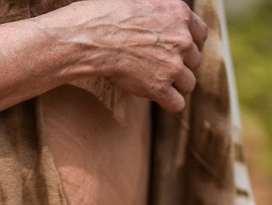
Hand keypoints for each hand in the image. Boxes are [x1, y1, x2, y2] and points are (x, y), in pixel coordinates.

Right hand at [44, 0, 208, 112]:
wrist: (94, 37)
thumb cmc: (109, 16)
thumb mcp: (144, 1)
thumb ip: (162, 13)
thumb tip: (159, 23)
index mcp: (181, 14)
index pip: (201, 36)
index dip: (190, 46)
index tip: (178, 53)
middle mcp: (182, 39)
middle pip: (194, 61)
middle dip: (180, 66)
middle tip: (159, 68)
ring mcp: (173, 65)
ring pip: (189, 83)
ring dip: (176, 86)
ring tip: (157, 83)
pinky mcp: (159, 87)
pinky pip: (177, 104)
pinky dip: (170, 103)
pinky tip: (160, 99)